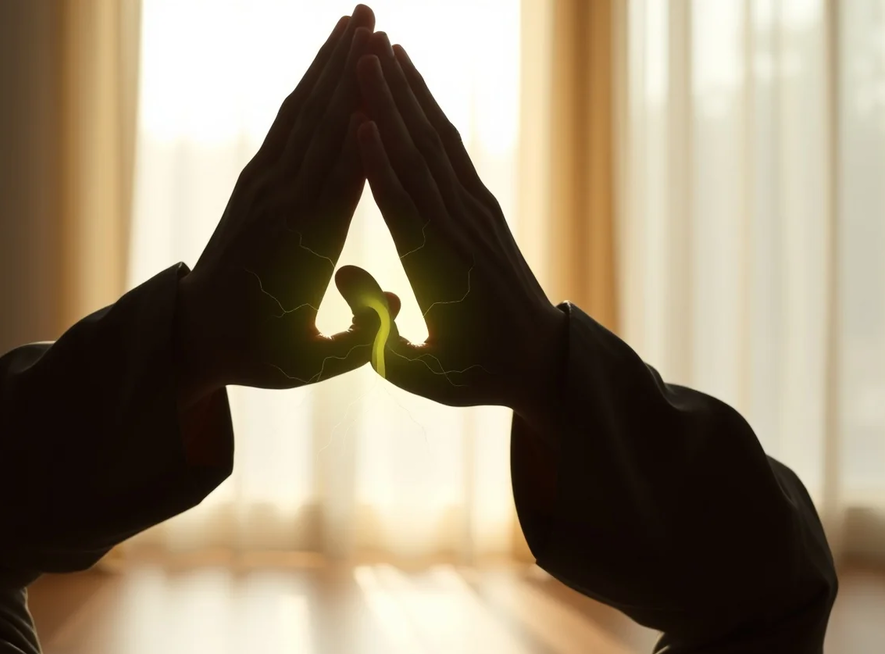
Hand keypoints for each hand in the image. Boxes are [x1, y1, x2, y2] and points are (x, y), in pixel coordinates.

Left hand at [176, 5, 401, 401]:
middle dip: (348, 69)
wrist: (194, 337)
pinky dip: (307, 87)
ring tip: (355, 20)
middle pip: (323, 124)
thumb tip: (400, 297)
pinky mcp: (253, 182)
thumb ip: (359, 337)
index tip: (384, 74)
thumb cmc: (263, 354)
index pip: (343, 171)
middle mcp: (283, 204)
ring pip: (302, 113)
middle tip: (374, 19)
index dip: (365, 117)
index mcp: (307, 244)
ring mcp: (264, 187)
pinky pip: (285, 125)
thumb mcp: (312, 363)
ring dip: (327, 64)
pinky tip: (325, 60)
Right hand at [351, 33, 568, 421]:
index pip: (405, 209)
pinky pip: (453, 152)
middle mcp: (461, 232)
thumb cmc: (473, 374)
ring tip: (384, 48)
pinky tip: (412, 83)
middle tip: (363, 53)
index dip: (378, 163)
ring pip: (438, 144)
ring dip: (410, 94)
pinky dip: (431, 114)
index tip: (356, 118)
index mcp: (441, 274)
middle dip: (391, 104)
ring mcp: (476, 214)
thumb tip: (342, 275)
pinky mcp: (483, 206)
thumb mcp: (423, 373)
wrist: (542, 360)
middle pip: (419, 159)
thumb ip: (378, 335)